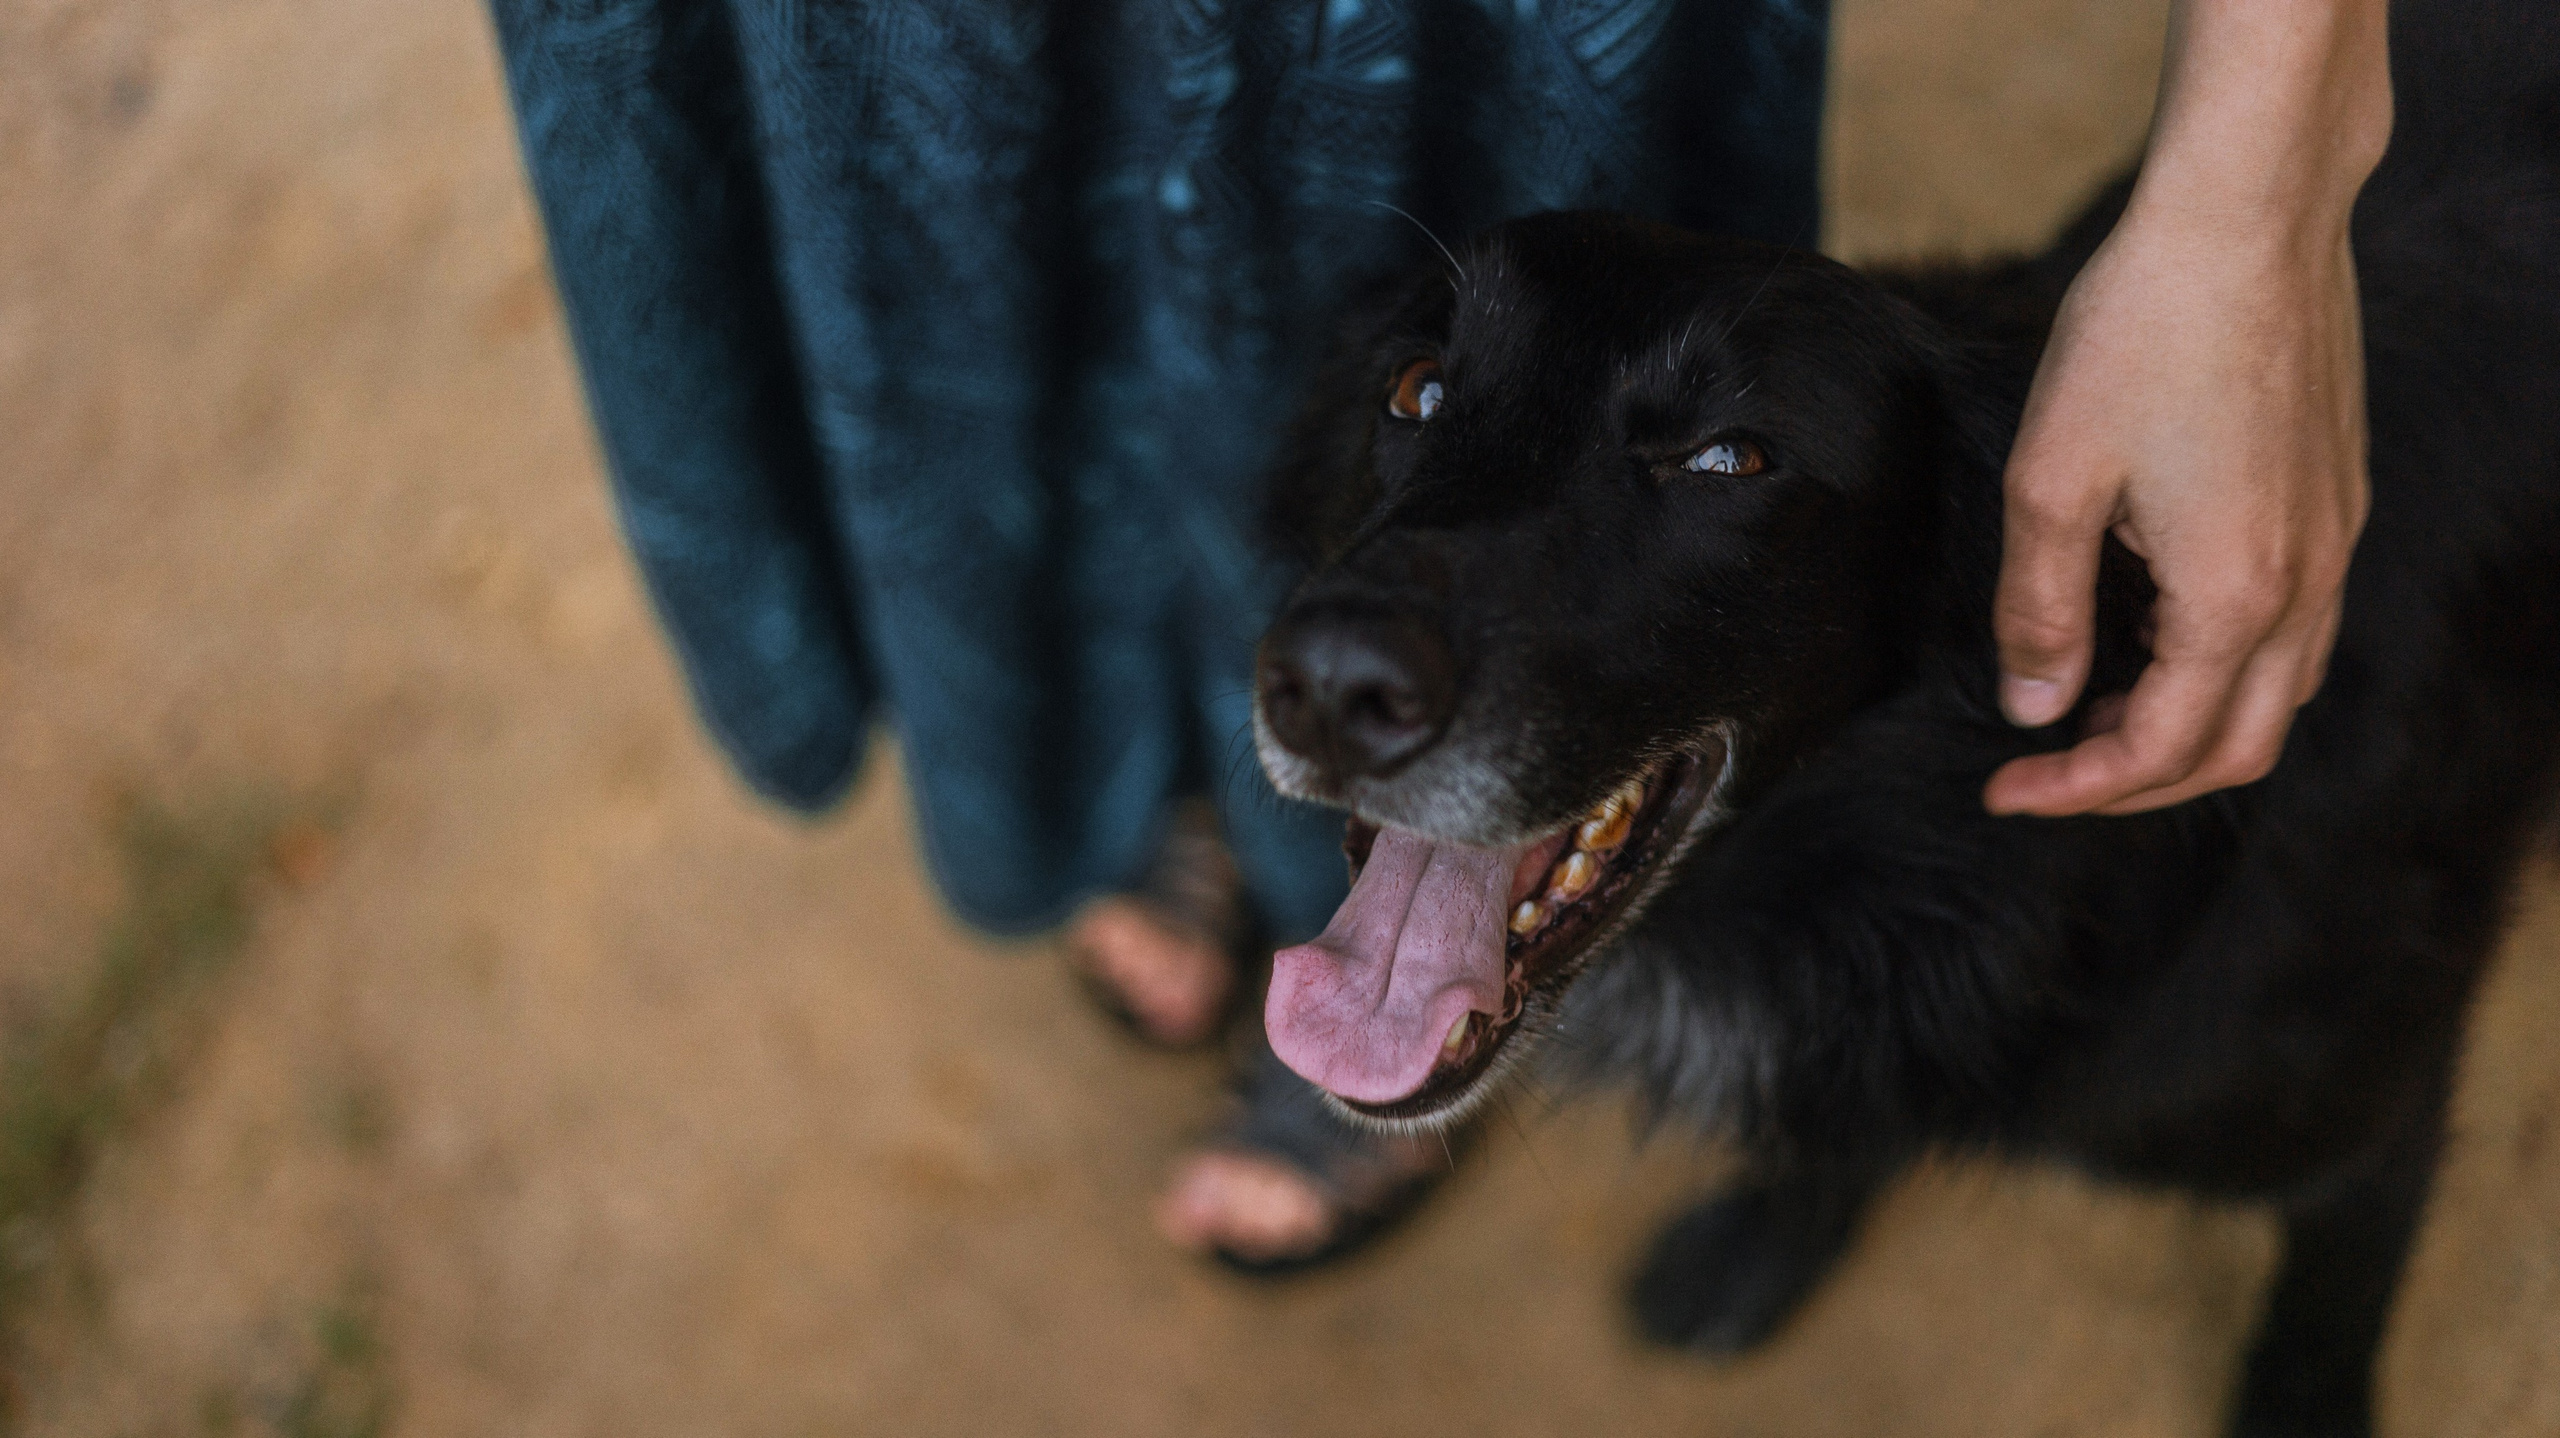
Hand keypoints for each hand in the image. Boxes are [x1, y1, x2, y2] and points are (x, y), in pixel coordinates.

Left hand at [1982, 0, 2387, 817]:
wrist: (2248, 220)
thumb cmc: (2143, 333)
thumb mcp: (2051, 478)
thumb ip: (2040, 606)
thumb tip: (2035, 703)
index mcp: (2231, 595)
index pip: (2159, 750)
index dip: (2074, 789)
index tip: (2003, 791)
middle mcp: (2303, 585)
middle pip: (2235, 749)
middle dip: (2135, 783)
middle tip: (2046, 773)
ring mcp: (2332, 544)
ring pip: (2273, 694)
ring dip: (2184, 725)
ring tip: (2089, 705)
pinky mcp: (2335, 503)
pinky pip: (2290, 629)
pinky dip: (2219, 664)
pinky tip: (2146, 627)